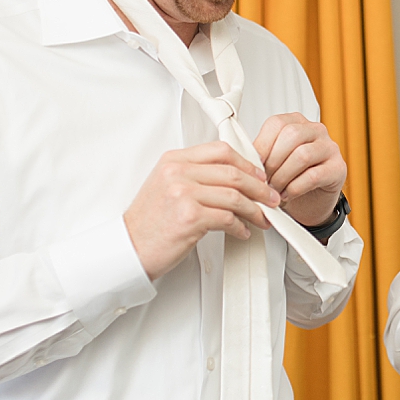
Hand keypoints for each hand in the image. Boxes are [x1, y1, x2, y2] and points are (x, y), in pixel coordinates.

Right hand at [124, 142, 278, 279]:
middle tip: (270, 198)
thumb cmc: (149, 222)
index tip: (258, 176)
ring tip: (262, 218)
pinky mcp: (190, 217)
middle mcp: (177, 173)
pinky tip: (243, 231)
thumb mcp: (166, 186)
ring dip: (255, 209)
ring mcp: (183, 194)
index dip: (246, 163)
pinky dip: (241, 226)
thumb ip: (194, 175)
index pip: (220, 151)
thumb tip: (233, 176)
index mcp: (173, 160)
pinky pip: (228, 218)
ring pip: (235, 196)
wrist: (129, 248)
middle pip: (233, 172)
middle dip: (259, 187)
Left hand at [253, 112, 346, 227]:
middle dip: (272, 162)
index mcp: (297, 122)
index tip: (253, 164)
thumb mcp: (272, 162)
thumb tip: (241, 155)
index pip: (277, 123)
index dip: (262, 145)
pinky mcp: (338, 168)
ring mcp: (330, 148)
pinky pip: (314, 175)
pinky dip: (295, 188)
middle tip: (264, 181)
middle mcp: (316, 130)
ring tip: (274, 190)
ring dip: (283, 176)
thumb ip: (261, 154)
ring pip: (302, 155)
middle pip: (291, 135)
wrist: (309, 204)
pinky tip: (287, 195)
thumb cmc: (290, 179)